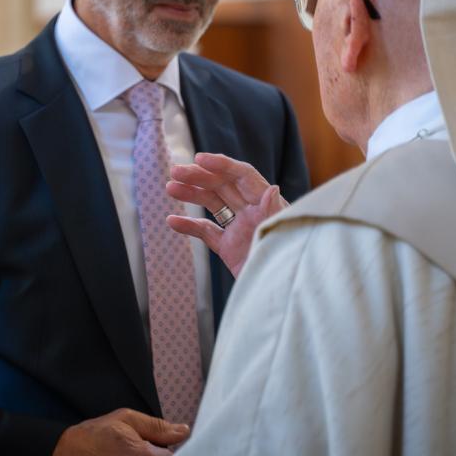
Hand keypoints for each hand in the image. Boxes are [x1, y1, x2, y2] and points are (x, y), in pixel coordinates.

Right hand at [166, 152, 287, 277]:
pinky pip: (207, 232)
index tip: (199, 159)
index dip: (221, 165)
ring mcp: (239, 229)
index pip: (243, 176)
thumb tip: (273, 188)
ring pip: (212, 204)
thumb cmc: (285, 263)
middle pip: (223, 186)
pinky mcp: (229, 248)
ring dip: (191, 194)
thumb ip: (274, 213)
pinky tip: (172, 221)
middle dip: (199, 176)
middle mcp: (252, 212)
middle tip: (175, 171)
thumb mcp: (281, 237)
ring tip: (170, 188)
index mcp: (267, 204)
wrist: (281, 296)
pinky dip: (189, 225)